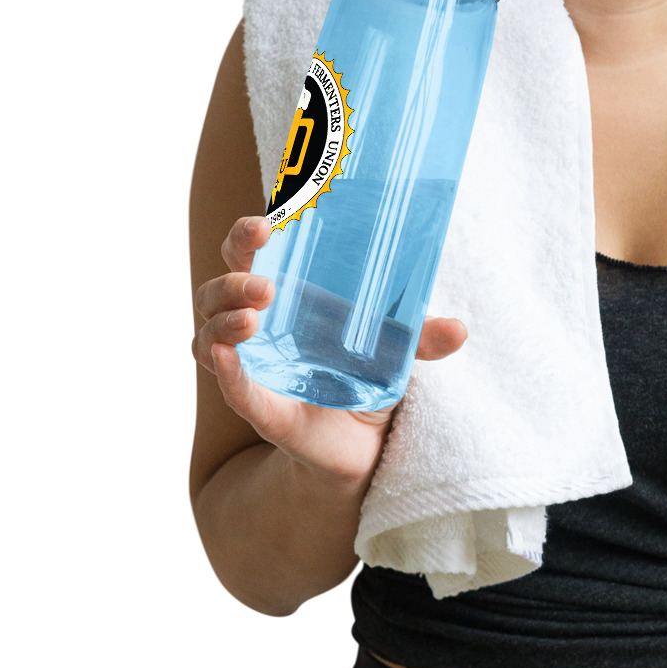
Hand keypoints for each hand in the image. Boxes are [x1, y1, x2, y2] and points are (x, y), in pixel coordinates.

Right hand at [191, 214, 467, 489]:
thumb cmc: (367, 377)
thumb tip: (458, 330)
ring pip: (208, 334)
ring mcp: (251, 365)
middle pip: (217, 290)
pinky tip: (228, 356)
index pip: (249, 253)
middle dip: (234, 280)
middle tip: (267, 287)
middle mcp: (258, 326)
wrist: (364, 444)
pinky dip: (225, 370)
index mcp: (287, 296)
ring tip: (253, 321)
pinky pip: (230, 386)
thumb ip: (422, 338)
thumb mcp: (398, 351)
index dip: (247, 234)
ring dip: (224, 322)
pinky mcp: (257, 407)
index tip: (265, 224)